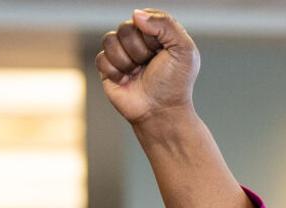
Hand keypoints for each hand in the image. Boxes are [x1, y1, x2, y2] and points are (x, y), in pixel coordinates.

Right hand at [97, 9, 199, 126]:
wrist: (162, 113)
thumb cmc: (175, 85)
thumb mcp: (184, 50)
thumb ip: (166, 24)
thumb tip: (136, 15)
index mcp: (155, 34)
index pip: (142, 18)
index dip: (151, 36)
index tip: (162, 52)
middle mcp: (137, 42)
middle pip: (125, 29)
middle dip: (139, 50)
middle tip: (149, 66)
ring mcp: (122, 55)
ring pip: (110, 41)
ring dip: (127, 61)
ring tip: (138, 74)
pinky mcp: (108, 70)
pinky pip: (101, 59)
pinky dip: (115, 72)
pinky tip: (126, 81)